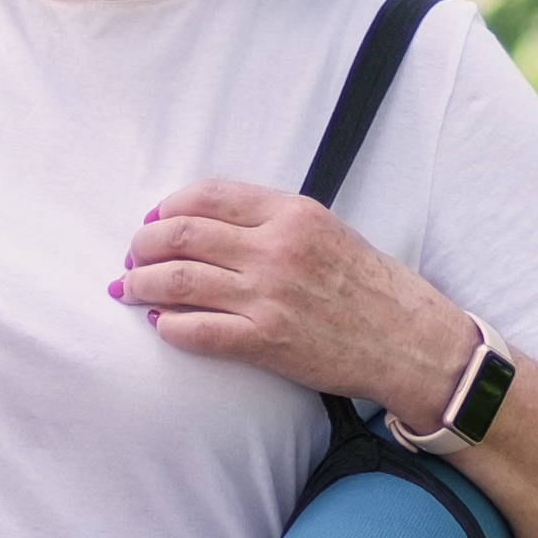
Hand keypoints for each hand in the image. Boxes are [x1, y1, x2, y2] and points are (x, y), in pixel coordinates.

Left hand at [110, 178, 474, 419]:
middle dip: (142, 245)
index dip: (166, 208)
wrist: (409, 341)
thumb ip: (274, 222)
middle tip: (132, 257)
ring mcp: (267, 296)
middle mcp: (275, 249)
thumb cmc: (372, 287)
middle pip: (180, 235)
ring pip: (176, 282)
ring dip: (140, 284)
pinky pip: (195, 331)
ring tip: (127, 288)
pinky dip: (167, 326)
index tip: (154, 221)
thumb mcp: (328, 231)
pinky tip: (159, 324)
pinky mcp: (265, 341)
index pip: (206, 196)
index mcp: (291, 213)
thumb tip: (213, 226)